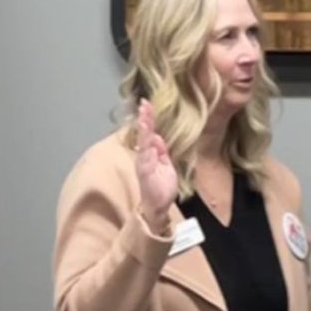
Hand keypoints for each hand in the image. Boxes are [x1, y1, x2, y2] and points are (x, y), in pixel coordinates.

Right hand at [134, 100, 177, 231]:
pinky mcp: (145, 171)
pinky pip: (146, 155)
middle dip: (144, 118)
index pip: (150, 133)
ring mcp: (144, 163)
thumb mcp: (166, 166)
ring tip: (144, 114)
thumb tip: (158, 137)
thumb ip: (162, 152)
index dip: (149, 119)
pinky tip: (147, 134)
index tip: (148, 104)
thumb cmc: (162, 187)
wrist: (158, 207)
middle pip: (144, 134)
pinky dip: (146, 144)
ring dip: (144, 128)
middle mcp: (145, 156)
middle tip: (144, 103)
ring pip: (144, 142)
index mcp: (151, 154)